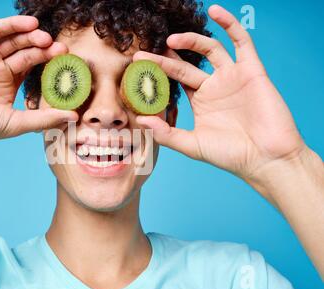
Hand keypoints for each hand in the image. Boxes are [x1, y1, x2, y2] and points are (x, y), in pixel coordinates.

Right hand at [0, 15, 77, 154]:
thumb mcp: (16, 122)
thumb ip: (45, 118)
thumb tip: (75, 116)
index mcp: (8, 84)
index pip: (33, 66)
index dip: (49, 62)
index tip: (67, 61)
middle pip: (25, 51)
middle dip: (43, 48)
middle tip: (60, 48)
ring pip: (11, 39)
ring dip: (29, 35)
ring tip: (46, 37)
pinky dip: (10, 25)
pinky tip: (28, 25)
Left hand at [134, 5, 306, 181]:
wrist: (266, 159)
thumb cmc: (230, 155)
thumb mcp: (192, 145)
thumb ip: (166, 133)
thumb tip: (141, 120)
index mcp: (200, 101)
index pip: (175, 80)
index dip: (158, 72)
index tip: (138, 66)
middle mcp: (214, 86)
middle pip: (186, 64)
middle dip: (165, 57)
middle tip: (144, 53)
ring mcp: (233, 77)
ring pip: (210, 49)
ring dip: (191, 40)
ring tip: (170, 40)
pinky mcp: (252, 70)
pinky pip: (242, 41)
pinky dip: (230, 24)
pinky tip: (215, 11)